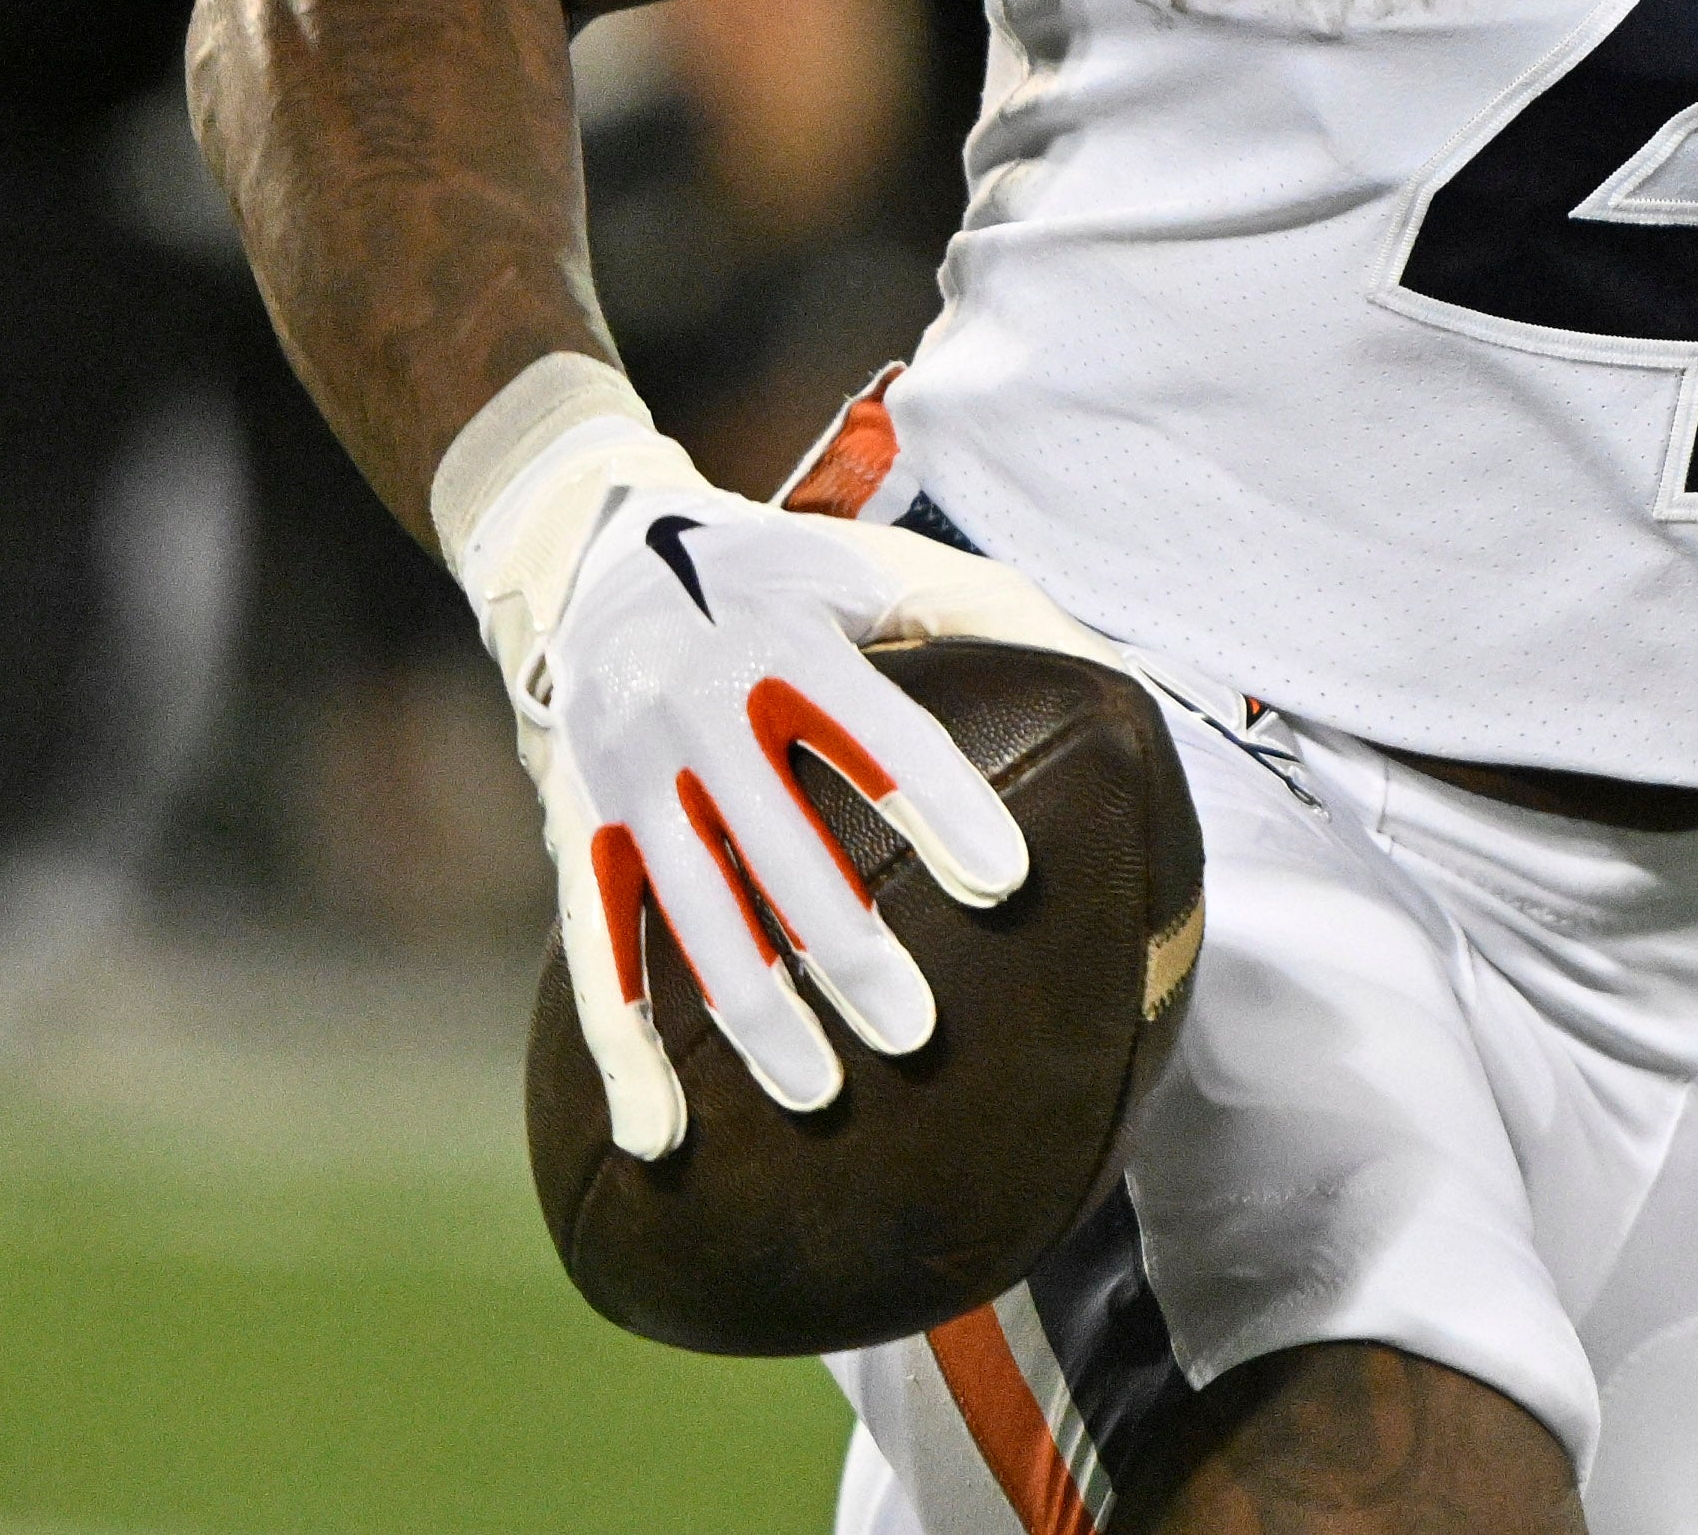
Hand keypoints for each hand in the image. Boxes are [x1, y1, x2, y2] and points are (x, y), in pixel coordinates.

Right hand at [458, 411, 1134, 1158]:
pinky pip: (591, 950)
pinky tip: (658, 1137)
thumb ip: (1000, 613)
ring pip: (686, 914)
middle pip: (775, 844)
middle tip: (919, 1033)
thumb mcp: (889, 562)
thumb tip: (1120, 684)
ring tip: (822, 1096)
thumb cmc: (790, 579)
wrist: (600, 560)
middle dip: (845, 945)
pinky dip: (619, 1050)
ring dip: (751, 1012)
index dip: (938, 800)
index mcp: (784, 638)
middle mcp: (695, 706)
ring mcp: (626, 777)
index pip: (875, 727)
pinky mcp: (577, 832)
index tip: (1010, 881)